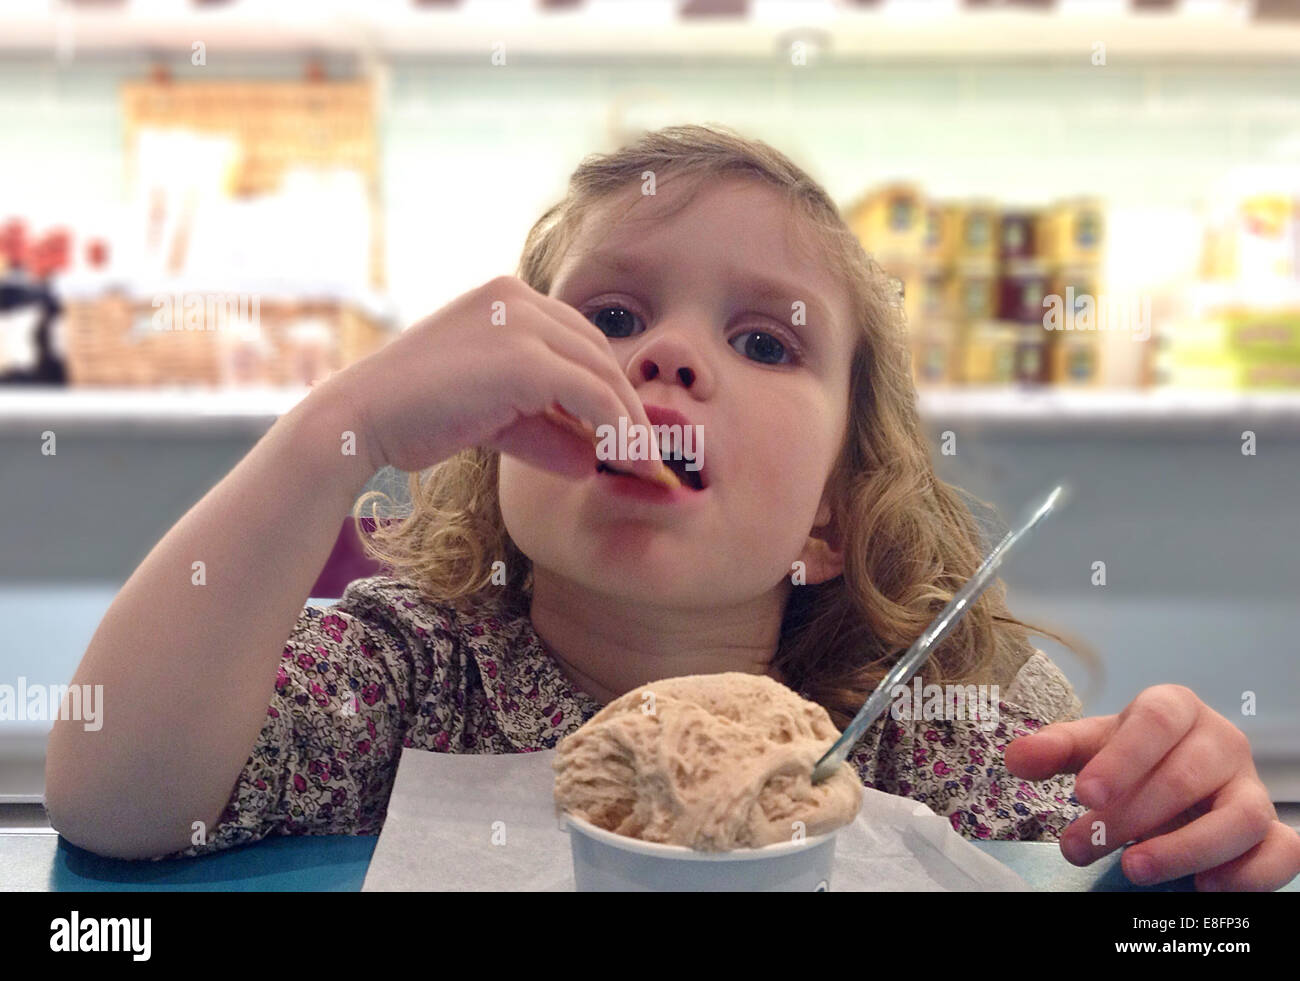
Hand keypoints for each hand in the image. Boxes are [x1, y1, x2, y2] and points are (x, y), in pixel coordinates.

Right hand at [312, 275, 664, 481]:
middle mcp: (516, 297)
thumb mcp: (493, 419)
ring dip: (632, 425)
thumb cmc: (415, 418)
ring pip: (604, 374)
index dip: (610, 390)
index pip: (579, 341)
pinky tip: (631, 463)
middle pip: (599, 354)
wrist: (358, 420)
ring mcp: (520, 322)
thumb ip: (544, 429)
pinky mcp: (524, 358)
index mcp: (505, 297)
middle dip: (629, 409)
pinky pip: (594, 396)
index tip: (632, 435)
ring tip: (647, 469)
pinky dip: (621, 431)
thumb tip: (592, 460)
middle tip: (651, 457)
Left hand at [1005, 684, 1299, 890]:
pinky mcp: (1270, 830)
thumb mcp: (1090, 746)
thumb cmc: (1131, 756)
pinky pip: (1281, 852)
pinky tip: (1201, 886)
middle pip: (1185, 777)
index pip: (1156, 721)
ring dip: (1186, 849)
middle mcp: (1221, 742)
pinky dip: (1248, 873)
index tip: (1084, 795)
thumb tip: (1015, 758)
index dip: (1122, 758)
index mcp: (1175, 708)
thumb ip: (1053, 749)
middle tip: (1081, 845)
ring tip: (1133, 870)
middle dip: (1129, 817)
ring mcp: (1250, 787)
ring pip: (1241, 817)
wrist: (1176, 773)